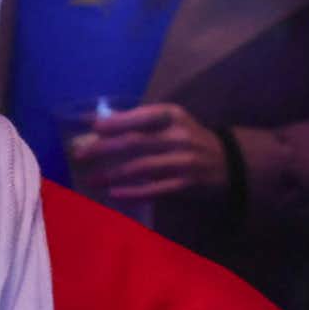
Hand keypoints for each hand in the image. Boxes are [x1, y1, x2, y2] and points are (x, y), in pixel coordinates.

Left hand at [67, 103, 227, 204]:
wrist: (227, 162)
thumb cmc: (188, 137)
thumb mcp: (171, 121)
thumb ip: (140, 120)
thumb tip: (99, 120)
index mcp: (173, 116)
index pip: (141, 116)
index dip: (116, 122)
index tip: (93, 127)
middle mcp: (179, 137)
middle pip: (136, 142)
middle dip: (105, 148)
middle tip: (81, 155)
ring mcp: (183, 162)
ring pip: (141, 167)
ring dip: (113, 174)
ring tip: (91, 179)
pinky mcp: (186, 185)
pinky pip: (154, 190)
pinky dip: (133, 192)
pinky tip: (114, 193)